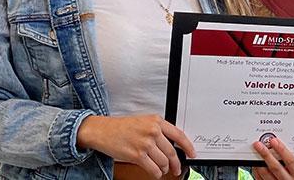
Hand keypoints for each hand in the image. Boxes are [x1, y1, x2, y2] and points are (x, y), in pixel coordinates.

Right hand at [76, 114, 194, 178]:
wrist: (102, 131)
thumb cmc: (121, 127)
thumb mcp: (143, 122)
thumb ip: (158, 130)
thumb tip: (172, 144)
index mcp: (156, 121)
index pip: (179, 135)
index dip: (188, 146)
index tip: (191, 153)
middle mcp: (152, 131)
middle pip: (172, 152)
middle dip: (176, 163)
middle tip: (176, 168)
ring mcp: (145, 144)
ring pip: (164, 162)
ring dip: (164, 169)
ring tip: (162, 170)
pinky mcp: (137, 155)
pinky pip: (153, 169)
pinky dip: (156, 173)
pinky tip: (155, 172)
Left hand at [251, 137, 293, 179]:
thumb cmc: (291, 173)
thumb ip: (287, 157)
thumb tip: (275, 143)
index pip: (290, 160)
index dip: (282, 149)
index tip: (274, 141)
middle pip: (276, 167)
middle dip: (266, 154)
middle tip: (259, 145)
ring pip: (266, 173)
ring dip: (259, 162)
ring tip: (255, 152)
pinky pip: (259, 178)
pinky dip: (256, 170)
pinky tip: (256, 163)